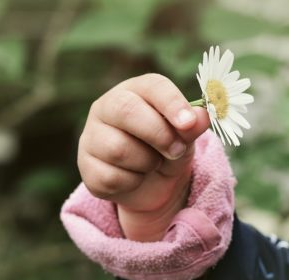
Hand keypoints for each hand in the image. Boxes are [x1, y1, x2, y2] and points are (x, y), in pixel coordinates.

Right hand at [78, 74, 209, 240]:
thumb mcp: (185, 137)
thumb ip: (192, 126)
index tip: (189, 123)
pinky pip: (110, 177)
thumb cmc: (166, 148)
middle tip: (176, 151)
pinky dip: (132, 183)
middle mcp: (106, 107)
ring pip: (118, 149)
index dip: (172, 103)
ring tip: (152, 164)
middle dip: (159, 134)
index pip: (151, 86)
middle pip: (126, 111)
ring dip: (147, 163)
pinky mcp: (86, 166)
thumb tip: (202, 116)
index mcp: (134, 91)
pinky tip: (135, 178)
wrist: (151, 184)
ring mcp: (91, 137)